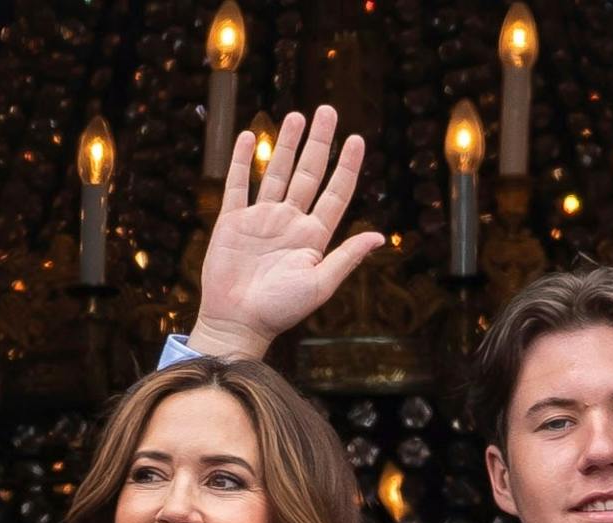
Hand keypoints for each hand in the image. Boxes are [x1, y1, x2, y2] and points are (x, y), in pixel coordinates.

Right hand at [188, 107, 383, 359]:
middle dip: (319, 142)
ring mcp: (261, 219)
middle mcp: (290, 222)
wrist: (237, 322)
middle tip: (327, 110)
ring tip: (296, 116)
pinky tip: (248, 137)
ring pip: (276, 172)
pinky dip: (242, 161)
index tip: (356, 139)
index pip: (336, 192)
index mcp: (313, 236)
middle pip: (308, 173)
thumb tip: (380, 236)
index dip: (347, 166)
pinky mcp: (232, 222)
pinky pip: (238, 184)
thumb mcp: (320, 284)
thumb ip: (347, 257)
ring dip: (286, 144)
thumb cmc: (281, 310)